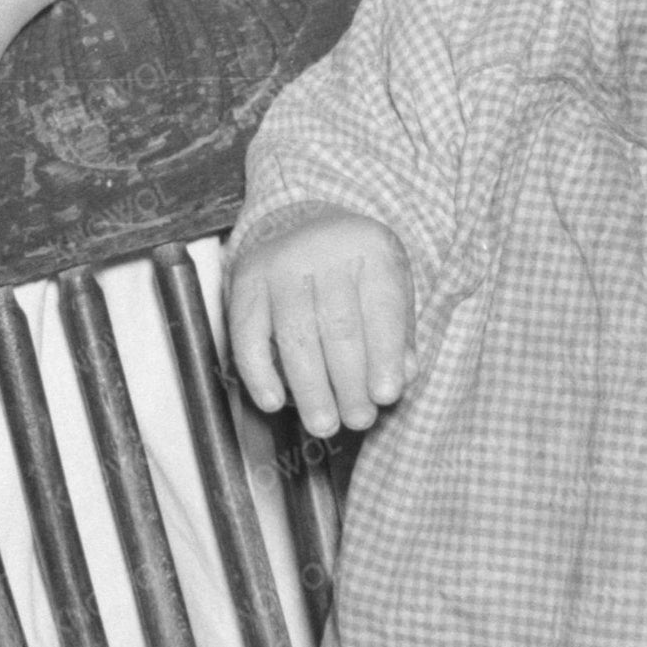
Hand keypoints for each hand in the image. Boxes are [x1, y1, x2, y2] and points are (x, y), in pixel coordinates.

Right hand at [222, 207, 414, 439]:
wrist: (301, 221)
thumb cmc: (355, 269)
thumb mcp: (390, 284)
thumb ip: (398, 332)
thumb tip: (401, 377)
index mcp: (371, 248)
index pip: (381, 307)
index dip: (384, 355)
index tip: (386, 396)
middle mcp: (323, 248)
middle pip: (338, 325)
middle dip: (349, 382)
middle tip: (358, 420)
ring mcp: (279, 262)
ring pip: (295, 334)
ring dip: (310, 387)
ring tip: (323, 425)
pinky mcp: (246, 279)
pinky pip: (248, 332)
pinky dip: (258, 372)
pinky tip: (273, 402)